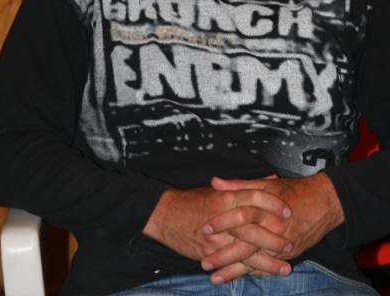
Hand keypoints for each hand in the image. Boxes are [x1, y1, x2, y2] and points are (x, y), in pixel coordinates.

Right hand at [143, 183, 292, 276]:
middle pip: (254, 227)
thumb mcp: (218, 188)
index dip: (273, 204)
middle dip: (274, 238)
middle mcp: (223, 216)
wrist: (163, 213)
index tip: (288, 211)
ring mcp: (216, 237)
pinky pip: (232, 263)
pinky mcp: (208, 252)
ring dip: (266, 261)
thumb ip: (246, 185)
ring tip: (284, 268)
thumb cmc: (192, 200)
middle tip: (291, 245)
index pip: (254, 196)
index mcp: (225, 196)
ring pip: (246, 251)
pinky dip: (247, 270)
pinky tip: (262, 275)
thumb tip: (271, 178)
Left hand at [202, 173, 343, 283]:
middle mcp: (273, 227)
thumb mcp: (266, 184)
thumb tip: (215, 182)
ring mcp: (281, 243)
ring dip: (234, 270)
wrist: (325, 201)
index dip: (222, 222)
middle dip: (223, 254)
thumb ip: (239, 185)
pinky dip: (254, 273)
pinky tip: (239, 279)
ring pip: (254, 259)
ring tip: (215, 278)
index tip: (204, 229)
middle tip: (204, 262)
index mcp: (265, 207)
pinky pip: (269, 266)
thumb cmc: (294, 190)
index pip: (240, 214)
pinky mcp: (289, 253)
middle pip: (245, 242)